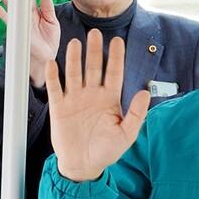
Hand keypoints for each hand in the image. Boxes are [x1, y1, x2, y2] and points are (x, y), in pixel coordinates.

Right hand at [0, 0, 59, 87]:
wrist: (47, 57)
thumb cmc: (49, 41)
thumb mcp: (53, 23)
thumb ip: (48, 9)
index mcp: (36, 12)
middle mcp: (26, 16)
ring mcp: (21, 23)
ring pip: (12, 7)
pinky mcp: (18, 31)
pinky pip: (9, 21)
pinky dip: (3, 14)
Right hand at [46, 29, 149, 181]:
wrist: (82, 165)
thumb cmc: (106, 151)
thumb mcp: (126, 134)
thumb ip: (136, 114)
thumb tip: (145, 92)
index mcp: (110, 99)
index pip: (114, 73)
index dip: (116, 57)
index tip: (118, 41)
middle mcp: (92, 95)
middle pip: (93, 68)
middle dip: (94, 51)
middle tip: (95, 33)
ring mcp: (75, 100)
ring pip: (74, 74)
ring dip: (74, 59)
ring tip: (75, 43)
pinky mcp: (59, 108)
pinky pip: (56, 88)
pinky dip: (53, 76)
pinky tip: (52, 63)